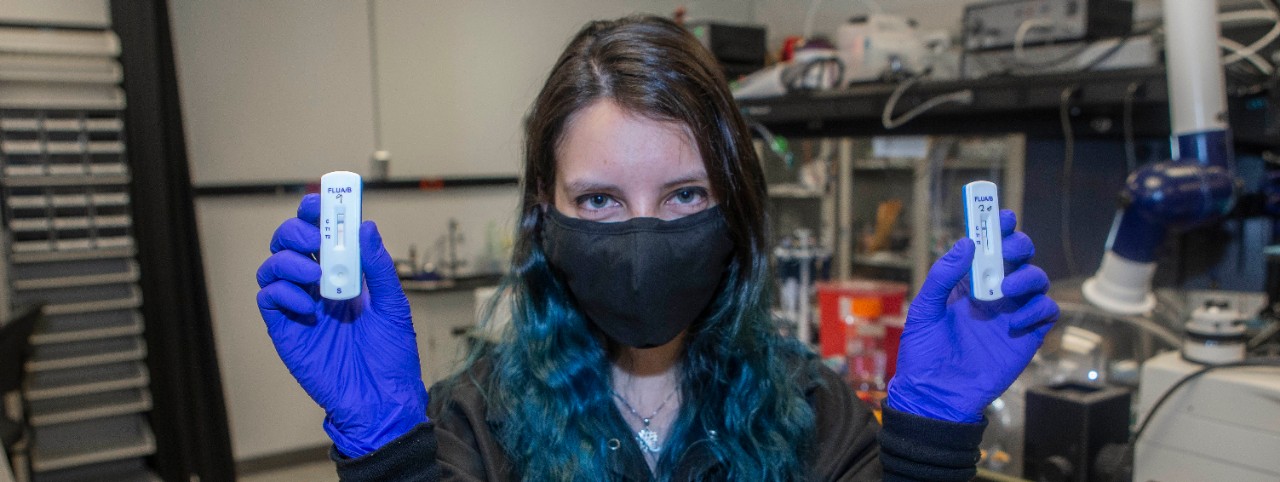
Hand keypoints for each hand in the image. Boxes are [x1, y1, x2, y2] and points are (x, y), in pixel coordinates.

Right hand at [256, 194, 427, 456]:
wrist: (381, 399)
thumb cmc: (391, 356)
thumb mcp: (393, 305)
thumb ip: (378, 266)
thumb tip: (366, 227)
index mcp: (345, 274)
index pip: (322, 233)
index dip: (316, 212)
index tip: (320, 201)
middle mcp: (317, 285)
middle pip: (289, 242)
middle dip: (297, 231)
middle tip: (315, 239)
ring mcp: (299, 306)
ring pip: (272, 266)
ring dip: (289, 260)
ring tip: (315, 275)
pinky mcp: (285, 330)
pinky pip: (268, 299)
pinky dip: (282, 292)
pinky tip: (306, 303)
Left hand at [887, 210, 1057, 422]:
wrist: (936, 393)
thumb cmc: (924, 351)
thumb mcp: (925, 309)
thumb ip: (943, 275)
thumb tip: (966, 242)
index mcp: (968, 282)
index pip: (988, 247)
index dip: (998, 228)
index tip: (1001, 215)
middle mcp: (995, 293)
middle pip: (1020, 257)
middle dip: (1018, 245)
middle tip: (1007, 249)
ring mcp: (1012, 313)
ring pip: (1037, 279)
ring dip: (1027, 276)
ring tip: (1006, 289)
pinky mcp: (1027, 336)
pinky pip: (1046, 312)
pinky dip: (1037, 309)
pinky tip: (1016, 320)